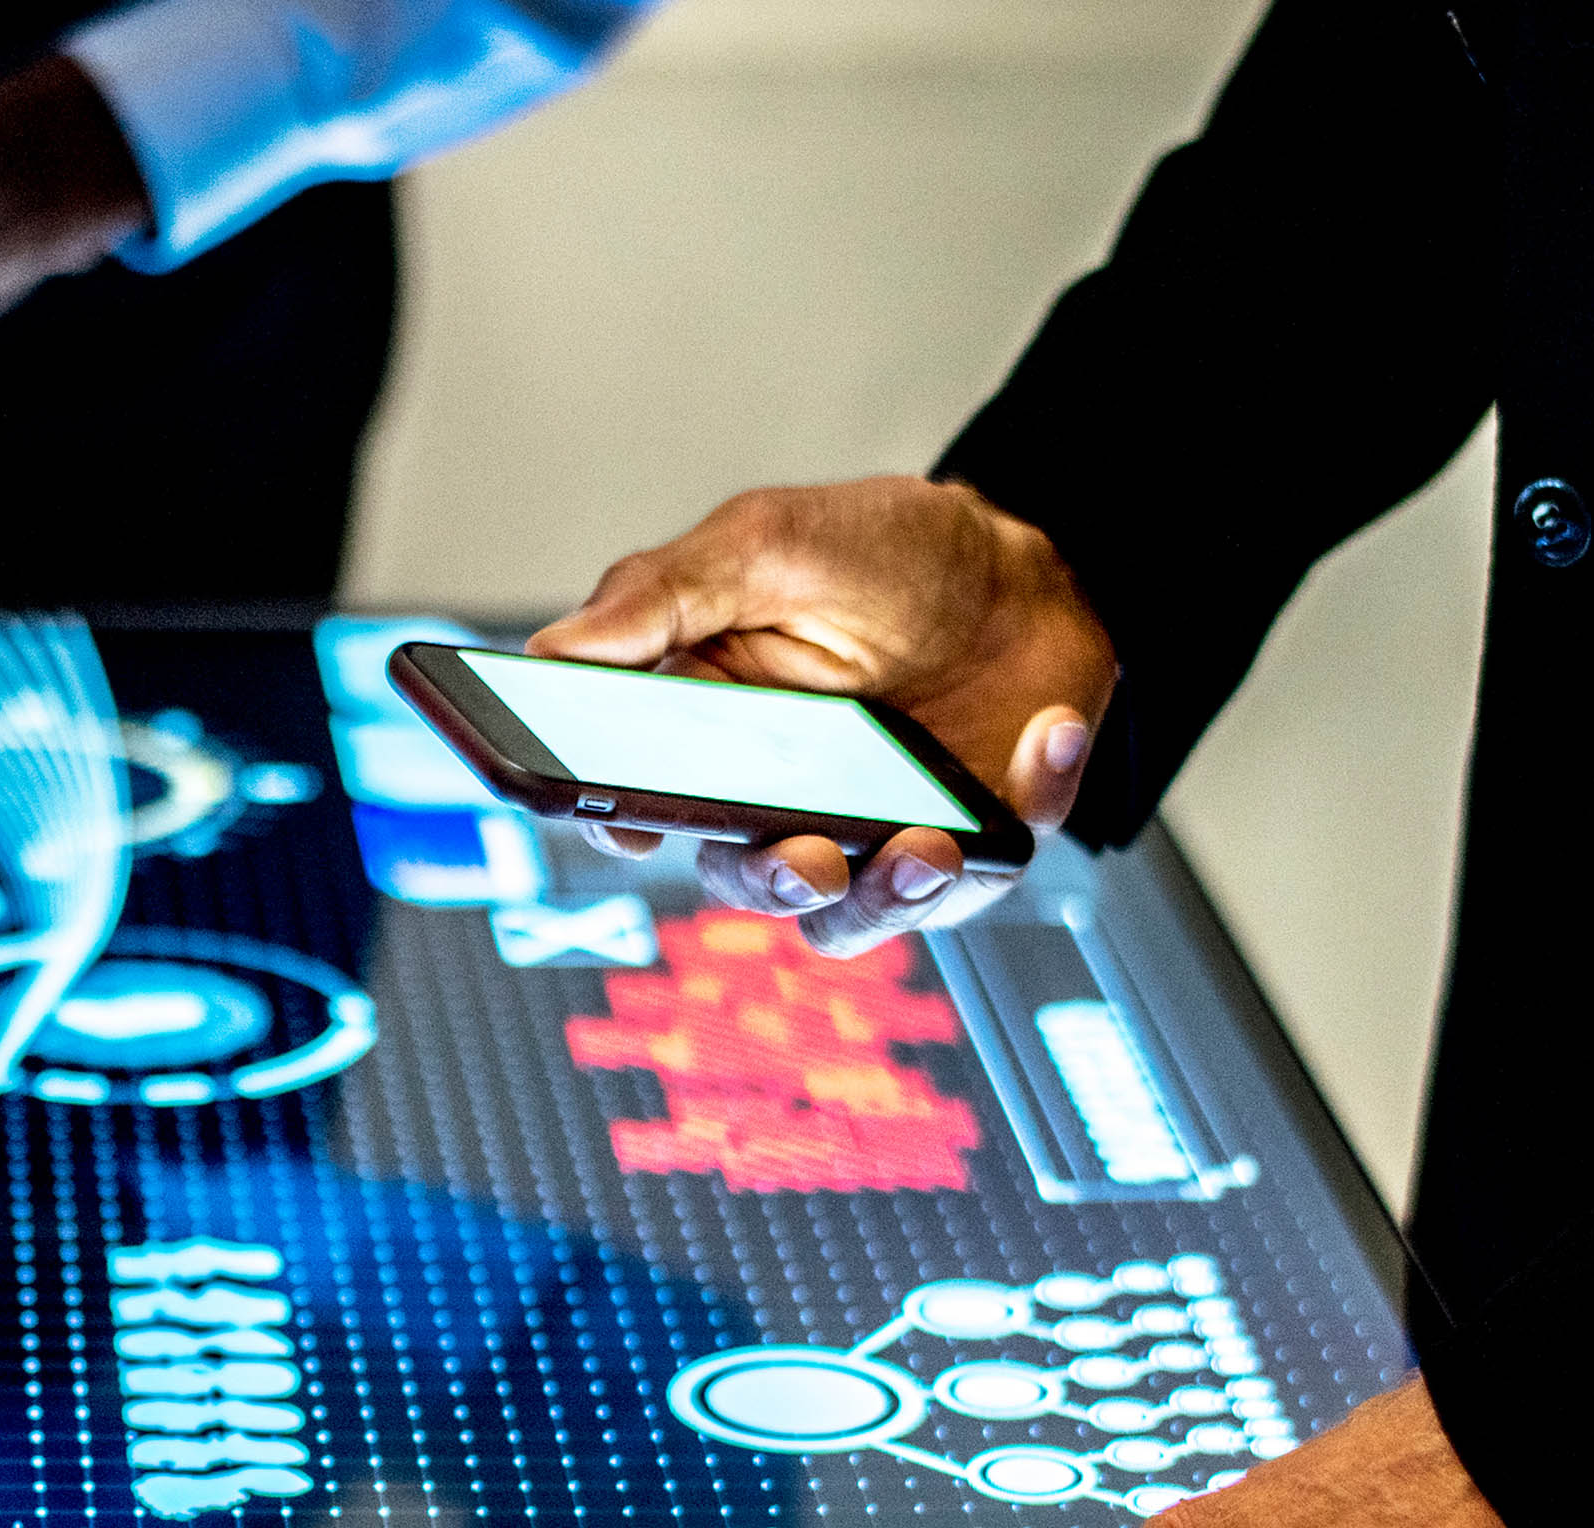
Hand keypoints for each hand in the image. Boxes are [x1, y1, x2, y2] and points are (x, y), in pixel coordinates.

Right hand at [526, 476, 1119, 956]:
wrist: (1037, 564)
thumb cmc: (888, 553)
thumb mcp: (765, 543)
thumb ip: (659, 597)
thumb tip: (549, 650)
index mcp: (702, 730)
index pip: (632, 803)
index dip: (617, 829)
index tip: (632, 831)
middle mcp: (772, 799)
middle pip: (738, 880)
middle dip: (768, 882)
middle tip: (804, 859)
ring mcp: (863, 835)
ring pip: (841, 918)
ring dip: (879, 900)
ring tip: (924, 846)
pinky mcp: (955, 853)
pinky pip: (973, 879)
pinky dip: (1017, 811)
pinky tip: (1044, 732)